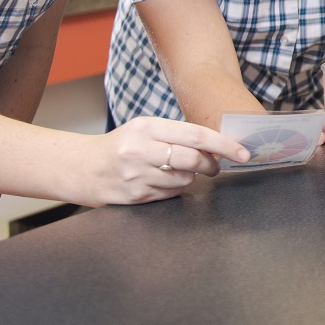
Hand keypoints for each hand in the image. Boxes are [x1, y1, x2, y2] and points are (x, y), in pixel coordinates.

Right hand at [68, 116, 250, 206]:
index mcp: (146, 127)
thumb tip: (215, 146)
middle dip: (211, 165)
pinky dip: (174, 189)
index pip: (196, 135)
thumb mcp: (144, 130)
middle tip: (214, 166)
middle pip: (193, 160)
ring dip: (190, 178)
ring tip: (176, 171)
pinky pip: (170, 194)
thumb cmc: (120, 146)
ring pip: (184, 180)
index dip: (224, 145)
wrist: (82, 168)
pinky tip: (162, 181)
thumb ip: (176, 134)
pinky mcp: (134, 196)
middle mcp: (140, 150)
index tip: (242, 152)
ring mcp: (136, 176)